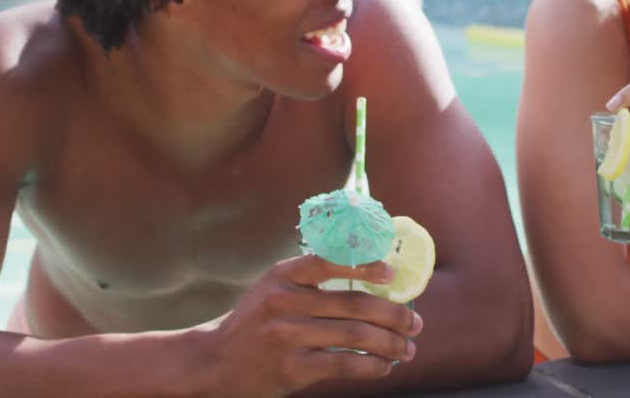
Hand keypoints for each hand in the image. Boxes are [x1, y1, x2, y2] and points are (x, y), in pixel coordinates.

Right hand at [194, 254, 422, 396]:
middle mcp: (285, 303)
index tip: (392, 273)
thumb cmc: (256, 321)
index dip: (366, 264)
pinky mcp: (292, 369)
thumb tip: (374, 279)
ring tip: (408, 349)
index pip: (330, 261)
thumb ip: (312, 281)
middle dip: (394, 315)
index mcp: (282, 276)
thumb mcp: (273, 289)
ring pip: (355, 336)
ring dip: (391, 344)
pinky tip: (385, 366)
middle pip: (354, 304)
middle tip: (416, 323)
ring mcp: (288, 337)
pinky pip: (344, 364)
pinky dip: (372, 366)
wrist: (213, 362)